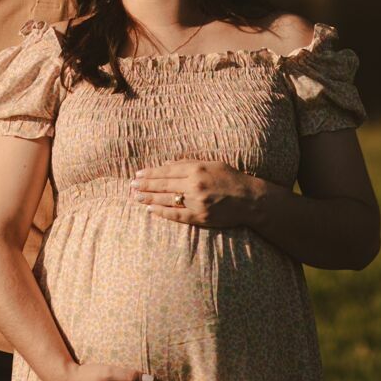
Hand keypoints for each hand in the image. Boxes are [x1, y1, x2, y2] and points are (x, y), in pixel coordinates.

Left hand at [130, 160, 278, 226]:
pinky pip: (176, 215)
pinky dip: (162, 212)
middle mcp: (195, 185)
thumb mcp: (210, 164)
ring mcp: (197, 202)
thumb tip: (166, 166)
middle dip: (145, 185)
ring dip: (149, 198)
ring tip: (135, 196)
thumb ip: (188, 164)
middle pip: (163, 185)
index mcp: (197, 169)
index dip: (150, 173)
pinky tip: (150, 209)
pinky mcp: (200, 217)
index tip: (138, 174)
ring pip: (166, 199)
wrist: (249, 199)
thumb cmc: (230, 178)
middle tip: (131, 185)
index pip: (166, 171)